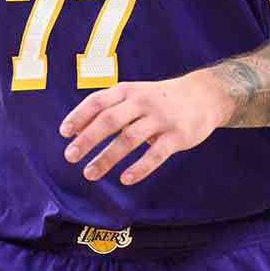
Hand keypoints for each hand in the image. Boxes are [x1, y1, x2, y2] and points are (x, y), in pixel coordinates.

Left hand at [58, 71, 232, 185]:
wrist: (205, 94)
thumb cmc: (161, 98)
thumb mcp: (136, 94)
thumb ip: (110, 108)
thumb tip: (75, 130)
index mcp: (129, 91)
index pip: (98, 101)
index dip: (79, 116)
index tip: (64, 133)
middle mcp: (143, 102)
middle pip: (110, 120)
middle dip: (88, 139)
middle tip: (70, 156)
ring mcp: (161, 119)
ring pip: (129, 139)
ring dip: (107, 158)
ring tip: (89, 173)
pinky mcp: (177, 136)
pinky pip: (156, 154)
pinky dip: (139, 168)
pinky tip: (125, 179)